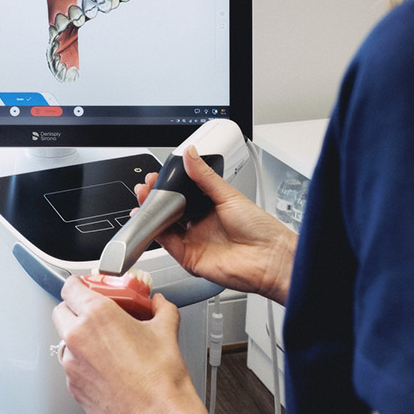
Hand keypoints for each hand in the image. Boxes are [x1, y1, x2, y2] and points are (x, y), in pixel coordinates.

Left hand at [52, 274, 207, 413]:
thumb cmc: (161, 380)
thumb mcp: (166, 331)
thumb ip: (160, 309)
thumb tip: (159, 304)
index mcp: (97, 315)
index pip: (71, 286)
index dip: (80, 285)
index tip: (89, 289)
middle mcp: (78, 338)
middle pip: (61, 311)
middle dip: (76, 310)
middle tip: (97, 316)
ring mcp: (72, 365)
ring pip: (65, 341)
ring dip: (80, 339)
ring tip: (107, 346)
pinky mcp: (73, 387)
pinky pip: (72, 367)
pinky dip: (84, 364)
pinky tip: (108, 370)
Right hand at [136, 147, 296, 301]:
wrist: (269, 258)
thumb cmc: (260, 229)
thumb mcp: (229, 194)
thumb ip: (205, 176)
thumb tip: (191, 154)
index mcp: (210, 207)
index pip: (181, 195)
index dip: (167, 186)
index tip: (156, 177)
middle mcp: (200, 225)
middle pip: (170, 211)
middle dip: (155, 199)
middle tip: (146, 187)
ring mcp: (194, 242)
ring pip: (165, 227)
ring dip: (152, 214)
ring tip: (144, 199)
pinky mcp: (190, 259)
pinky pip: (168, 245)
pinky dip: (155, 234)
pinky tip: (151, 221)